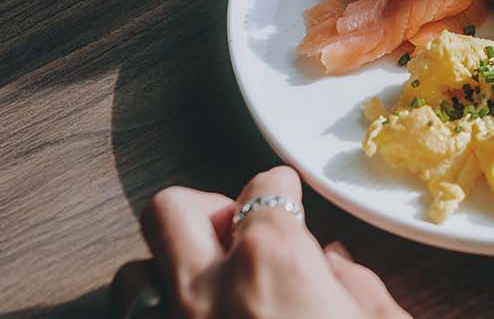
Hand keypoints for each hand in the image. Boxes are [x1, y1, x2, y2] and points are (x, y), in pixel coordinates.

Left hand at [110, 167, 408, 318]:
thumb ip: (358, 288)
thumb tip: (334, 268)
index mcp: (272, 261)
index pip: (265, 187)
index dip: (283, 192)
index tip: (291, 203)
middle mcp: (207, 288)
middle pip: (173, 209)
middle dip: (206, 211)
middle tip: (237, 234)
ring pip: (134, 273)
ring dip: (168, 272)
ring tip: (207, 289)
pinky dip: (158, 313)